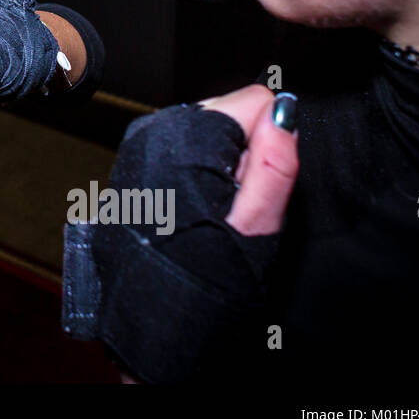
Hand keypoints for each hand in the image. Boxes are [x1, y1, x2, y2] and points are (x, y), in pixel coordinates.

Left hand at [62, 84, 299, 382]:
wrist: (153, 319)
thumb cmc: (204, 280)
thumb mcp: (254, 227)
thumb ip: (273, 165)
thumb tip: (285, 112)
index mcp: (186, 138)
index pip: (254, 99)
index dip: (269, 141)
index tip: (258, 182)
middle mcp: (155, 133)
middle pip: (229, 112)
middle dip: (244, 152)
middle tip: (235, 204)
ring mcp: (140, 147)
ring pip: (207, 131)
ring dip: (221, 164)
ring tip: (214, 211)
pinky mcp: (133, 163)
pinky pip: (182, 150)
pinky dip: (197, 173)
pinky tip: (194, 210)